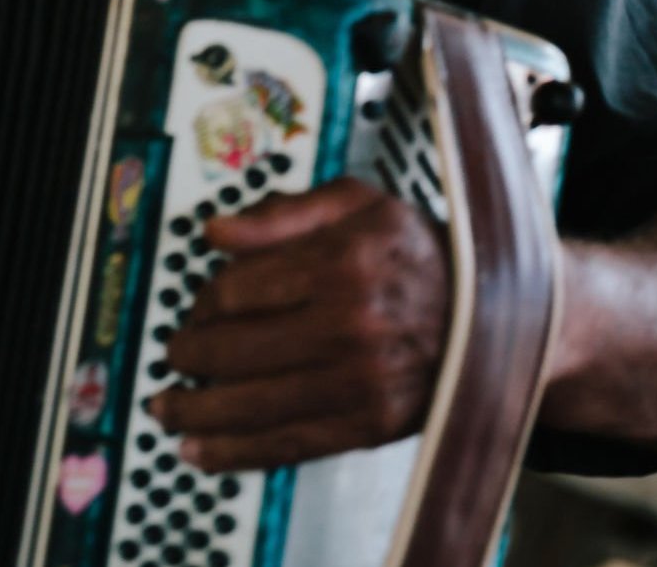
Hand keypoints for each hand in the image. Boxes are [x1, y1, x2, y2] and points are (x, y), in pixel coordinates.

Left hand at [152, 177, 449, 471]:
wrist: (492, 315)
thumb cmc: (417, 253)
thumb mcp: (360, 204)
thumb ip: (284, 213)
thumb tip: (214, 231)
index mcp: (341, 261)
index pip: (238, 289)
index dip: (203, 301)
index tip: (196, 308)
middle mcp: (348, 324)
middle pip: (233, 349)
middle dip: (188, 356)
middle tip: (173, 357)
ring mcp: (358, 381)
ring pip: (250, 404)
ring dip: (195, 412)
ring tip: (165, 411)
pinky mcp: (367, 424)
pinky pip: (286, 444)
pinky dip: (235, 453)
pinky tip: (200, 451)